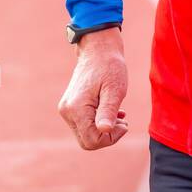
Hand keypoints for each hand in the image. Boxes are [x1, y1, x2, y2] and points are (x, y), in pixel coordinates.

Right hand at [57, 27, 129, 149]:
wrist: (98, 50)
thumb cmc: (109, 67)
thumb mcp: (115, 90)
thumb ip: (108, 111)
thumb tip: (104, 130)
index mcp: (76, 109)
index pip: (92, 140)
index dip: (110, 138)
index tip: (124, 123)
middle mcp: (67, 111)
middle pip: (87, 141)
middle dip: (107, 136)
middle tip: (123, 121)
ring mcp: (67, 109)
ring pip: (86, 134)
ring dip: (104, 129)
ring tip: (120, 115)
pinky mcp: (70, 107)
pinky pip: (84, 125)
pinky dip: (99, 123)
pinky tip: (113, 113)